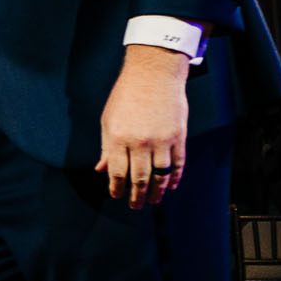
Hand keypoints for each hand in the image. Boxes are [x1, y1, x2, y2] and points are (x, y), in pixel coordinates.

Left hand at [97, 45, 190, 208]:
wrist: (153, 74)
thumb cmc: (126, 95)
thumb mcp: (108, 119)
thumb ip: (107, 147)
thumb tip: (102, 170)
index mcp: (118, 138)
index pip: (118, 173)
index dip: (117, 188)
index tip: (117, 196)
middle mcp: (140, 142)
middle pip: (140, 179)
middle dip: (137, 196)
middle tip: (136, 206)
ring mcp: (162, 140)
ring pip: (161, 176)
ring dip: (157, 192)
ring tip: (154, 201)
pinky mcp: (178, 136)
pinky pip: (178, 164)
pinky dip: (175, 178)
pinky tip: (170, 186)